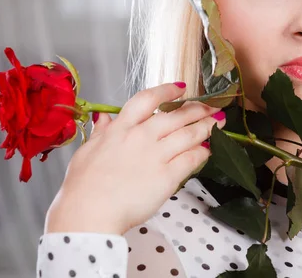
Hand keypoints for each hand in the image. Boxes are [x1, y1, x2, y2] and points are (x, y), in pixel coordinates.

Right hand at [44, 82, 225, 234]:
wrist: (89, 213)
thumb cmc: (83, 187)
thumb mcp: (86, 151)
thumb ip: (101, 133)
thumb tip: (105, 118)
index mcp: (121, 128)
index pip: (148, 99)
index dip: (167, 91)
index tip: (181, 88)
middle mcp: (141, 136)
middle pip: (176, 116)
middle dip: (197, 109)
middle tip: (211, 106)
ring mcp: (156, 155)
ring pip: (188, 134)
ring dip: (206, 126)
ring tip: (219, 122)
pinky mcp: (167, 176)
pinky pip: (191, 159)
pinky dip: (202, 152)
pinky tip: (209, 149)